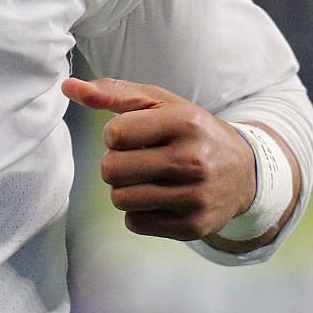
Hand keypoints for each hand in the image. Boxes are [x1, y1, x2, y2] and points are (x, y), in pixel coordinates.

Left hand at [61, 76, 255, 240]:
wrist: (244, 172)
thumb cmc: (191, 131)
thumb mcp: (160, 103)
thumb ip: (113, 93)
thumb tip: (67, 86)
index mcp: (184, 122)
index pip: (114, 134)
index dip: (115, 135)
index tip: (134, 135)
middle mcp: (192, 160)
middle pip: (111, 170)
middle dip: (116, 164)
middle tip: (139, 160)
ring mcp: (195, 196)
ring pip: (120, 199)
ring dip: (125, 189)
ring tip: (149, 179)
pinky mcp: (193, 226)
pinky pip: (135, 224)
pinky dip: (138, 212)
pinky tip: (160, 199)